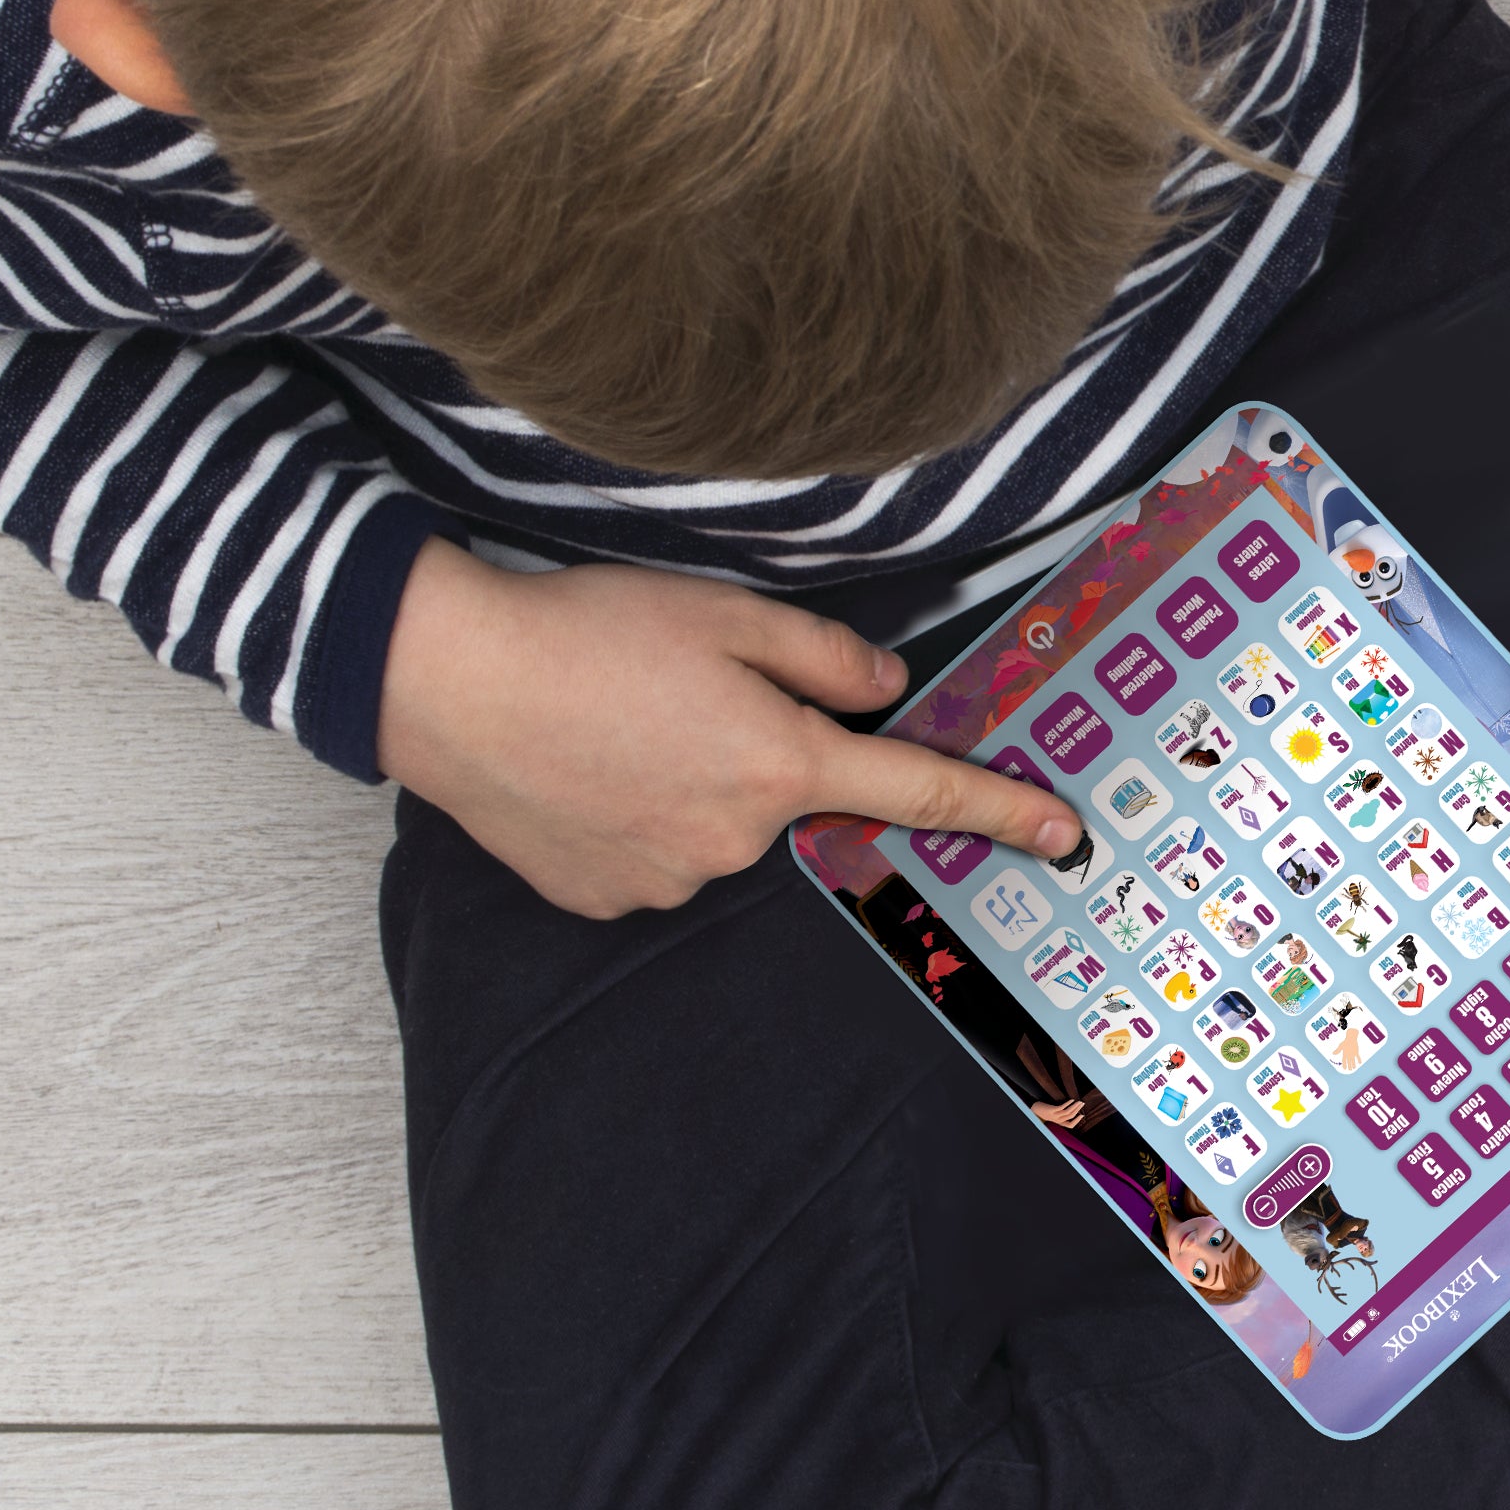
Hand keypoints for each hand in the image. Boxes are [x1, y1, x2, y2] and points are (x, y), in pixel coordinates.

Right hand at [384, 542, 1085, 916]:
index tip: (1065, 834)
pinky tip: (585, 767)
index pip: (920, 791)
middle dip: (756, 748)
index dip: (1000, 811)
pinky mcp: (603, 896)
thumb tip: (887, 692)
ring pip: (715, 825)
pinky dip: (633, 813)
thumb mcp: (730, 613)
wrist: (444, 679)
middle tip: (672, 693)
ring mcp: (666, 878)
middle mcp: (733, 839)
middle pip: (786, 794)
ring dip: (688, 781)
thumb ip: (826, 657)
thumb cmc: (588, 632)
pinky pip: (652, 854)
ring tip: (613, 723)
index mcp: (781, 766)